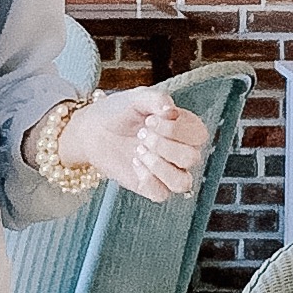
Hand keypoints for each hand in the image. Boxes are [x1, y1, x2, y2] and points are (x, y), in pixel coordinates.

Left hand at [59, 84, 211, 204]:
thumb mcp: (137, 98)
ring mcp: (168, 172)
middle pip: (192, 158)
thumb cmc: (119, 112)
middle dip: (164, 146)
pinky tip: (134, 163)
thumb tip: (172, 111)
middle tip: (141, 134)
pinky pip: (162, 194)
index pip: (199, 135)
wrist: (93, 130)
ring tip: (139, 151)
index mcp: (184, 128)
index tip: (150, 119)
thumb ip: (156, 99)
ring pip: (183, 183)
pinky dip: (148, 179)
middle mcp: (181, 152)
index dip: (177, 129)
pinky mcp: (152, 187)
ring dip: (159, 166)